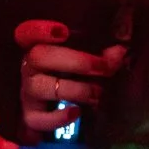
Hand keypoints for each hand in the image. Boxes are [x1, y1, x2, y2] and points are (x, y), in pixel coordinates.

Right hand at [15, 19, 129, 139]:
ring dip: (74, 90)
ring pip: (40, 86)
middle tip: (104, 68)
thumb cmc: (78, 77)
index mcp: (40, 46)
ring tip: (97, 94)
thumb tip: (120, 51)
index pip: (28, 32)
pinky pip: (36, 119)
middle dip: (77, 61)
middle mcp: (29, 66)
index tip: (63, 31)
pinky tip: (76, 113)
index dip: (40, 29)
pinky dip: (57, 118)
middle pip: (39, 56)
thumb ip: (105, 55)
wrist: (63, 110)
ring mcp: (27, 92)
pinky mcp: (30, 116)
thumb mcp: (91, 62)